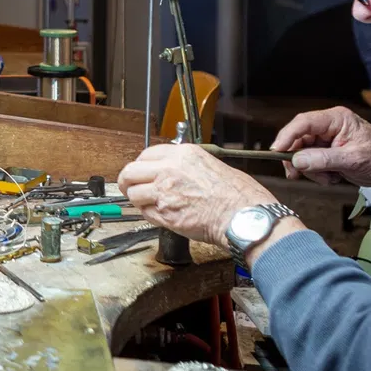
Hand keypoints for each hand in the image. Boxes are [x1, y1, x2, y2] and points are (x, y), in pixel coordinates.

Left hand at [117, 144, 277, 246]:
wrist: (243, 216)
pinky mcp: (164, 214)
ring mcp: (164, 192)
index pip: (146, 154)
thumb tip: (174, 170)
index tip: (141, 171)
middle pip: (130, 172)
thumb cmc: (237, 194)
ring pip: (133, 194)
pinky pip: (145, 213)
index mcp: (182, 154)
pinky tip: (160, 215)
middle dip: (127, 181)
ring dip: (138, 199)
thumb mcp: (210, 164)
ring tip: (147, 203)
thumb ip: (186, 165)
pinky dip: (148, 215)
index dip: (140, 165)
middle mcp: (168, 170)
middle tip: (129, 187)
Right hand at [272, 106, 370, 185]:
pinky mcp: (327, 151)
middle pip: (299, 138)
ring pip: (302, 152)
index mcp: (336, 119)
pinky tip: (332, 177)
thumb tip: (296, 160)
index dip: (287, 135)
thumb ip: (324, 159)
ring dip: (311, 169)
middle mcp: (329, 125)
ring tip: (329, 178)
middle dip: (297, 158)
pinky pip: (310, 161)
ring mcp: (327, 138)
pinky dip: (317, 173)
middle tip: (294, 175)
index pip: (304, 122)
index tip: (277, 151)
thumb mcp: (353, 160)